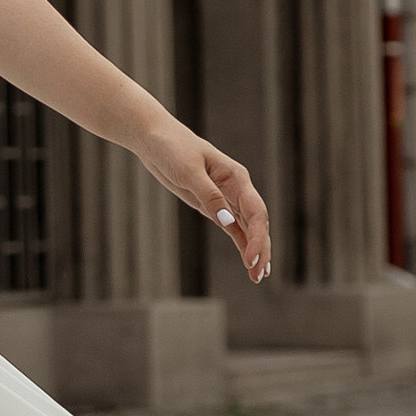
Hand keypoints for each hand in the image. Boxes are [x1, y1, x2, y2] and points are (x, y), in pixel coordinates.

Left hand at [136, 120, 271, 285]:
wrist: (155, 139)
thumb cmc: (172, 148)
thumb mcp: (188, 171)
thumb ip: (209, 195)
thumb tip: (228, 221)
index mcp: (236, 177)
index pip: (255, 211)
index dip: (257, 237)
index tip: (252, 259)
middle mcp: (237, 189)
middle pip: (257, 223)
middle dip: (260, 248)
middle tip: (259, 275)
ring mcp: (227, 198)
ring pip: (248, 228)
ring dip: (254, 250)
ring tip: (258, 276)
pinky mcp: (213, 206)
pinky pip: (233, 228)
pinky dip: (241, 244)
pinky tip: (248, 262)